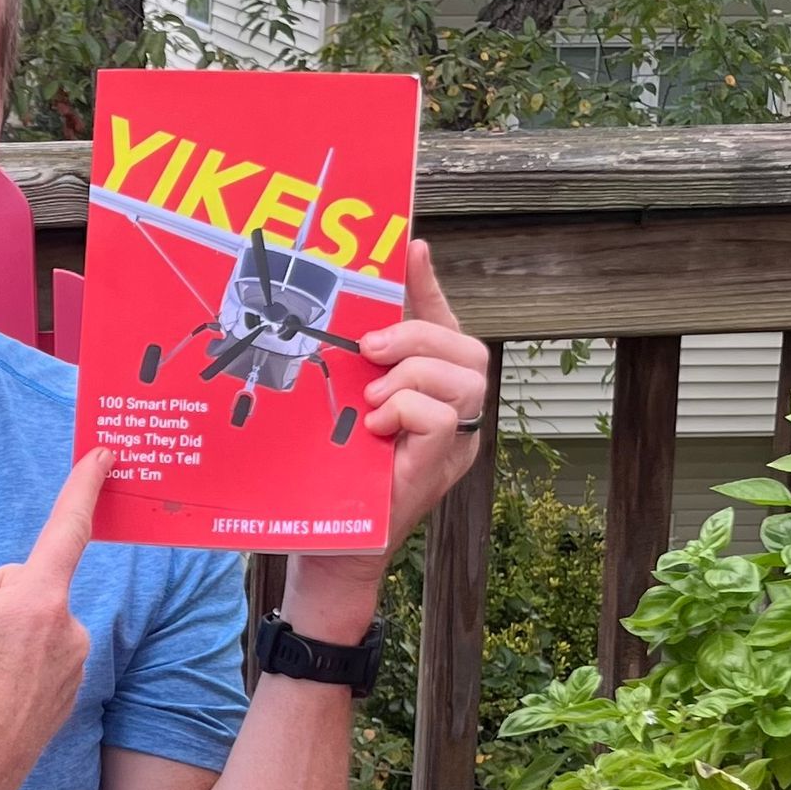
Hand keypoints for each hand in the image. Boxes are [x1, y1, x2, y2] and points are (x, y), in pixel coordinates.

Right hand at [0, 449, 110, 789]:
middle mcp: (69, 632)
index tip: (106, 454)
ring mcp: (70, 669)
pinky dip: (1, 667)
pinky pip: (26, 658)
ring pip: (20, 624)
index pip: (66, 528)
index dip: (83, 486)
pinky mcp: (62, 700)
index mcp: (40, 602)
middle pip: (15, 584)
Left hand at [286, 241, 489, 635]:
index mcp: (429, 387)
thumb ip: (349, 359)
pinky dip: (408, 410)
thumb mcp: (335, 402)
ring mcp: (452, 442)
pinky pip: (445, 417)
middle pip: (468, 348)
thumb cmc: (330, 470)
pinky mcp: (439, 467)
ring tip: (371, 396)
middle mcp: (452, 411)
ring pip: (465, 377)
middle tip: (368, 348)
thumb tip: (344, 303)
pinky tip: (376, 426)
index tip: (411, 246)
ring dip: (411, 374)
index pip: (444, 323)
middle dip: (416, 336)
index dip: (429, 284)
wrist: (322, 543)